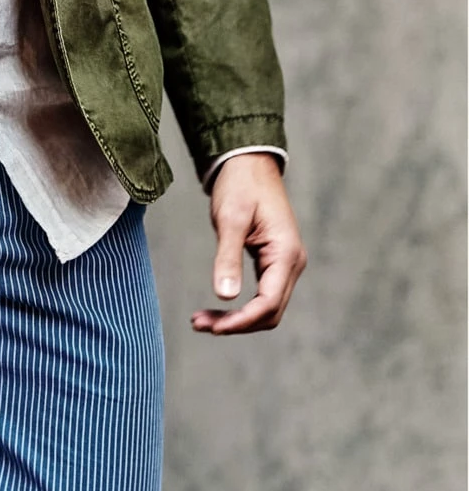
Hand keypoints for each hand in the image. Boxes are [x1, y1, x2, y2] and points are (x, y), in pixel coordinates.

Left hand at [191, 152, 306, 335]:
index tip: (213, 327)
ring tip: (202, 320)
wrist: (249, 164)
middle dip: (236, 324)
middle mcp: (292, 263)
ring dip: (238, 318)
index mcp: (286, 253)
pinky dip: (241, 306)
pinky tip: (218, 308)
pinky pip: (263, 294)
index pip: (268, 303)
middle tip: (198, 323)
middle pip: (270, 312)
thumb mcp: (230, 219)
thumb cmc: (240, 185)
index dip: (242, 321)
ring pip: (267, 307)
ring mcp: (285, 264)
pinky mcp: (274, 262)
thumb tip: (224, 296)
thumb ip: (228, 257)